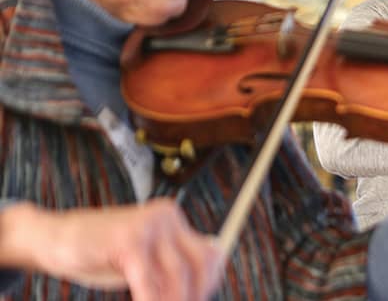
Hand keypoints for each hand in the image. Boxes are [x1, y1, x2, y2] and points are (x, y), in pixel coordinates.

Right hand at [3, 198, 222, 299]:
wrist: (56, 238)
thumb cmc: (102, 253)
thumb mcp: (146, 258)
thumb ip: (171, 266)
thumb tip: (203, 287)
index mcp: (173, 217)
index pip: (211, 253)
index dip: (210, 284)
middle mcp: (166, 215)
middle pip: (200, 263)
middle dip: (194, 295)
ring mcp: (148, 225)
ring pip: (176, 276)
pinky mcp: (128, 241)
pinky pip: (148, 282)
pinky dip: (149, 300)